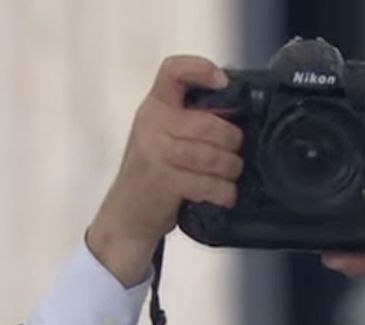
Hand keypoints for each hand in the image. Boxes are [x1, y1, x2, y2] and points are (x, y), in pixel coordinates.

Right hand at [85, 55, 242, 285]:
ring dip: (231, 170)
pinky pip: (208, 182)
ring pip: (212, 155)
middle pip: (209, 123)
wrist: (127, 216)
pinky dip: (224, 192)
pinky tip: (224, 195)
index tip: (223, 82)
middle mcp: (152, 123)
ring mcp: (155, 151)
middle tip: (235, 156)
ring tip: (230, 177)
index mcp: (155, 106)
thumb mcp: (166, 138)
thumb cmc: (156, 174)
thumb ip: (192, 122)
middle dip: (233, 143)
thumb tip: (237, 113)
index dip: (200, 69)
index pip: (173, 71)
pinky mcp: (162, 180)